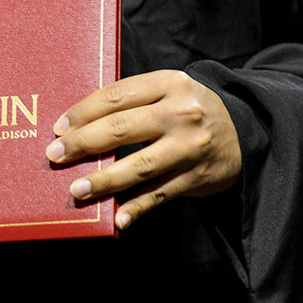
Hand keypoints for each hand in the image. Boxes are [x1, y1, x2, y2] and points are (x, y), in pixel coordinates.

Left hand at [46, 70, 240, 229]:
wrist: (247, 133)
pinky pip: (159, 194)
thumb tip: (79, 125)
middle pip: (121, 129)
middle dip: (82, 144)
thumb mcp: (170, 92)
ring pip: (138, 165)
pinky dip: (136, 208)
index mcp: (170, 84)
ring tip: (77, 189)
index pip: (116, 95)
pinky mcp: (198, 176)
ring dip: (104, 180)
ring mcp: (191, 147)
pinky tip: (116, 219)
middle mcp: (182, 113)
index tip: (59, 127)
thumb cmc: (190, 111)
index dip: (83, 112)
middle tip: (55, 155)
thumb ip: (133, 102)